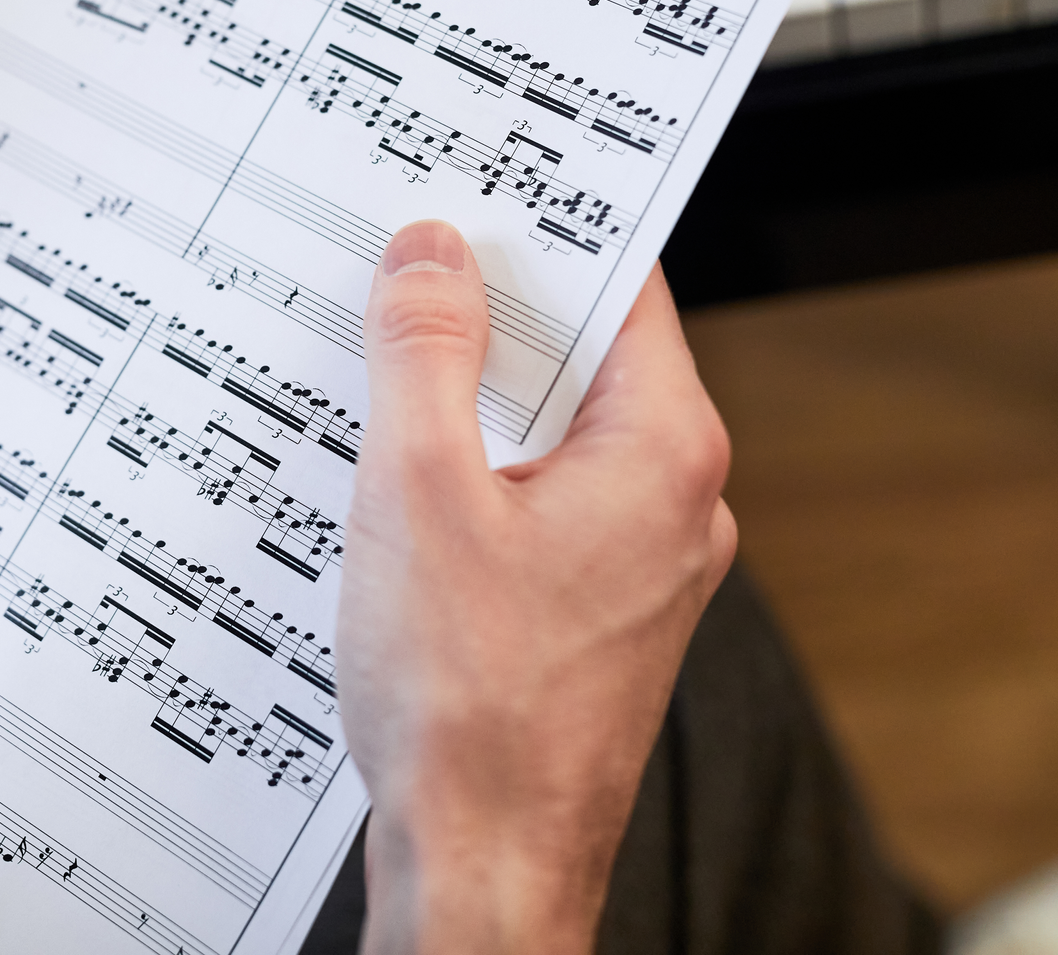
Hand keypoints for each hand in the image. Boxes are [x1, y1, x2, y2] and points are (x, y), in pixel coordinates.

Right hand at [339, 222, 735, 953]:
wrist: (485, 868)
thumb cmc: (469, 708)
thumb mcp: (419, 492)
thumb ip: (422, 354)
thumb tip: (431, 255)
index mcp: (662, 453)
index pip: (621, 288)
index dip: (544, 228)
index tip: (478, 189)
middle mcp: (673, 502)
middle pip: (583, 356)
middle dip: (490, 312)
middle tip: (402, 266)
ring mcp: (638, 562)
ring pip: (553, 432)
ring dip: (474, 398)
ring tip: (384, 367)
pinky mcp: (592, 610)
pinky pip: (538, 498)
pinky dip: (477, 471)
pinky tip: (401, 477)